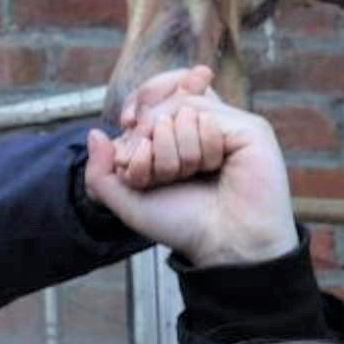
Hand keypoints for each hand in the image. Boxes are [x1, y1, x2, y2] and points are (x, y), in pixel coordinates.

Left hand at [83, 66, 297, 270]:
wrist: (224, 245)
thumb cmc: (184, 225)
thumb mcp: (130, 201)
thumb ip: (101, 173)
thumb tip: (94, 134)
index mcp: (178, 137)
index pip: (151, 98)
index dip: (136, 116)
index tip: (129, 149)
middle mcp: (202, 126)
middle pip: (159, 108)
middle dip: (150, 147)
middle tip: (168, 176)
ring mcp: (226, 125)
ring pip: (180, 110)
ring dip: (173, 153)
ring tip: (192, 175)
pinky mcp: (248, 128)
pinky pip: (205, 117)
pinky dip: (198, 148)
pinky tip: (212, 167)